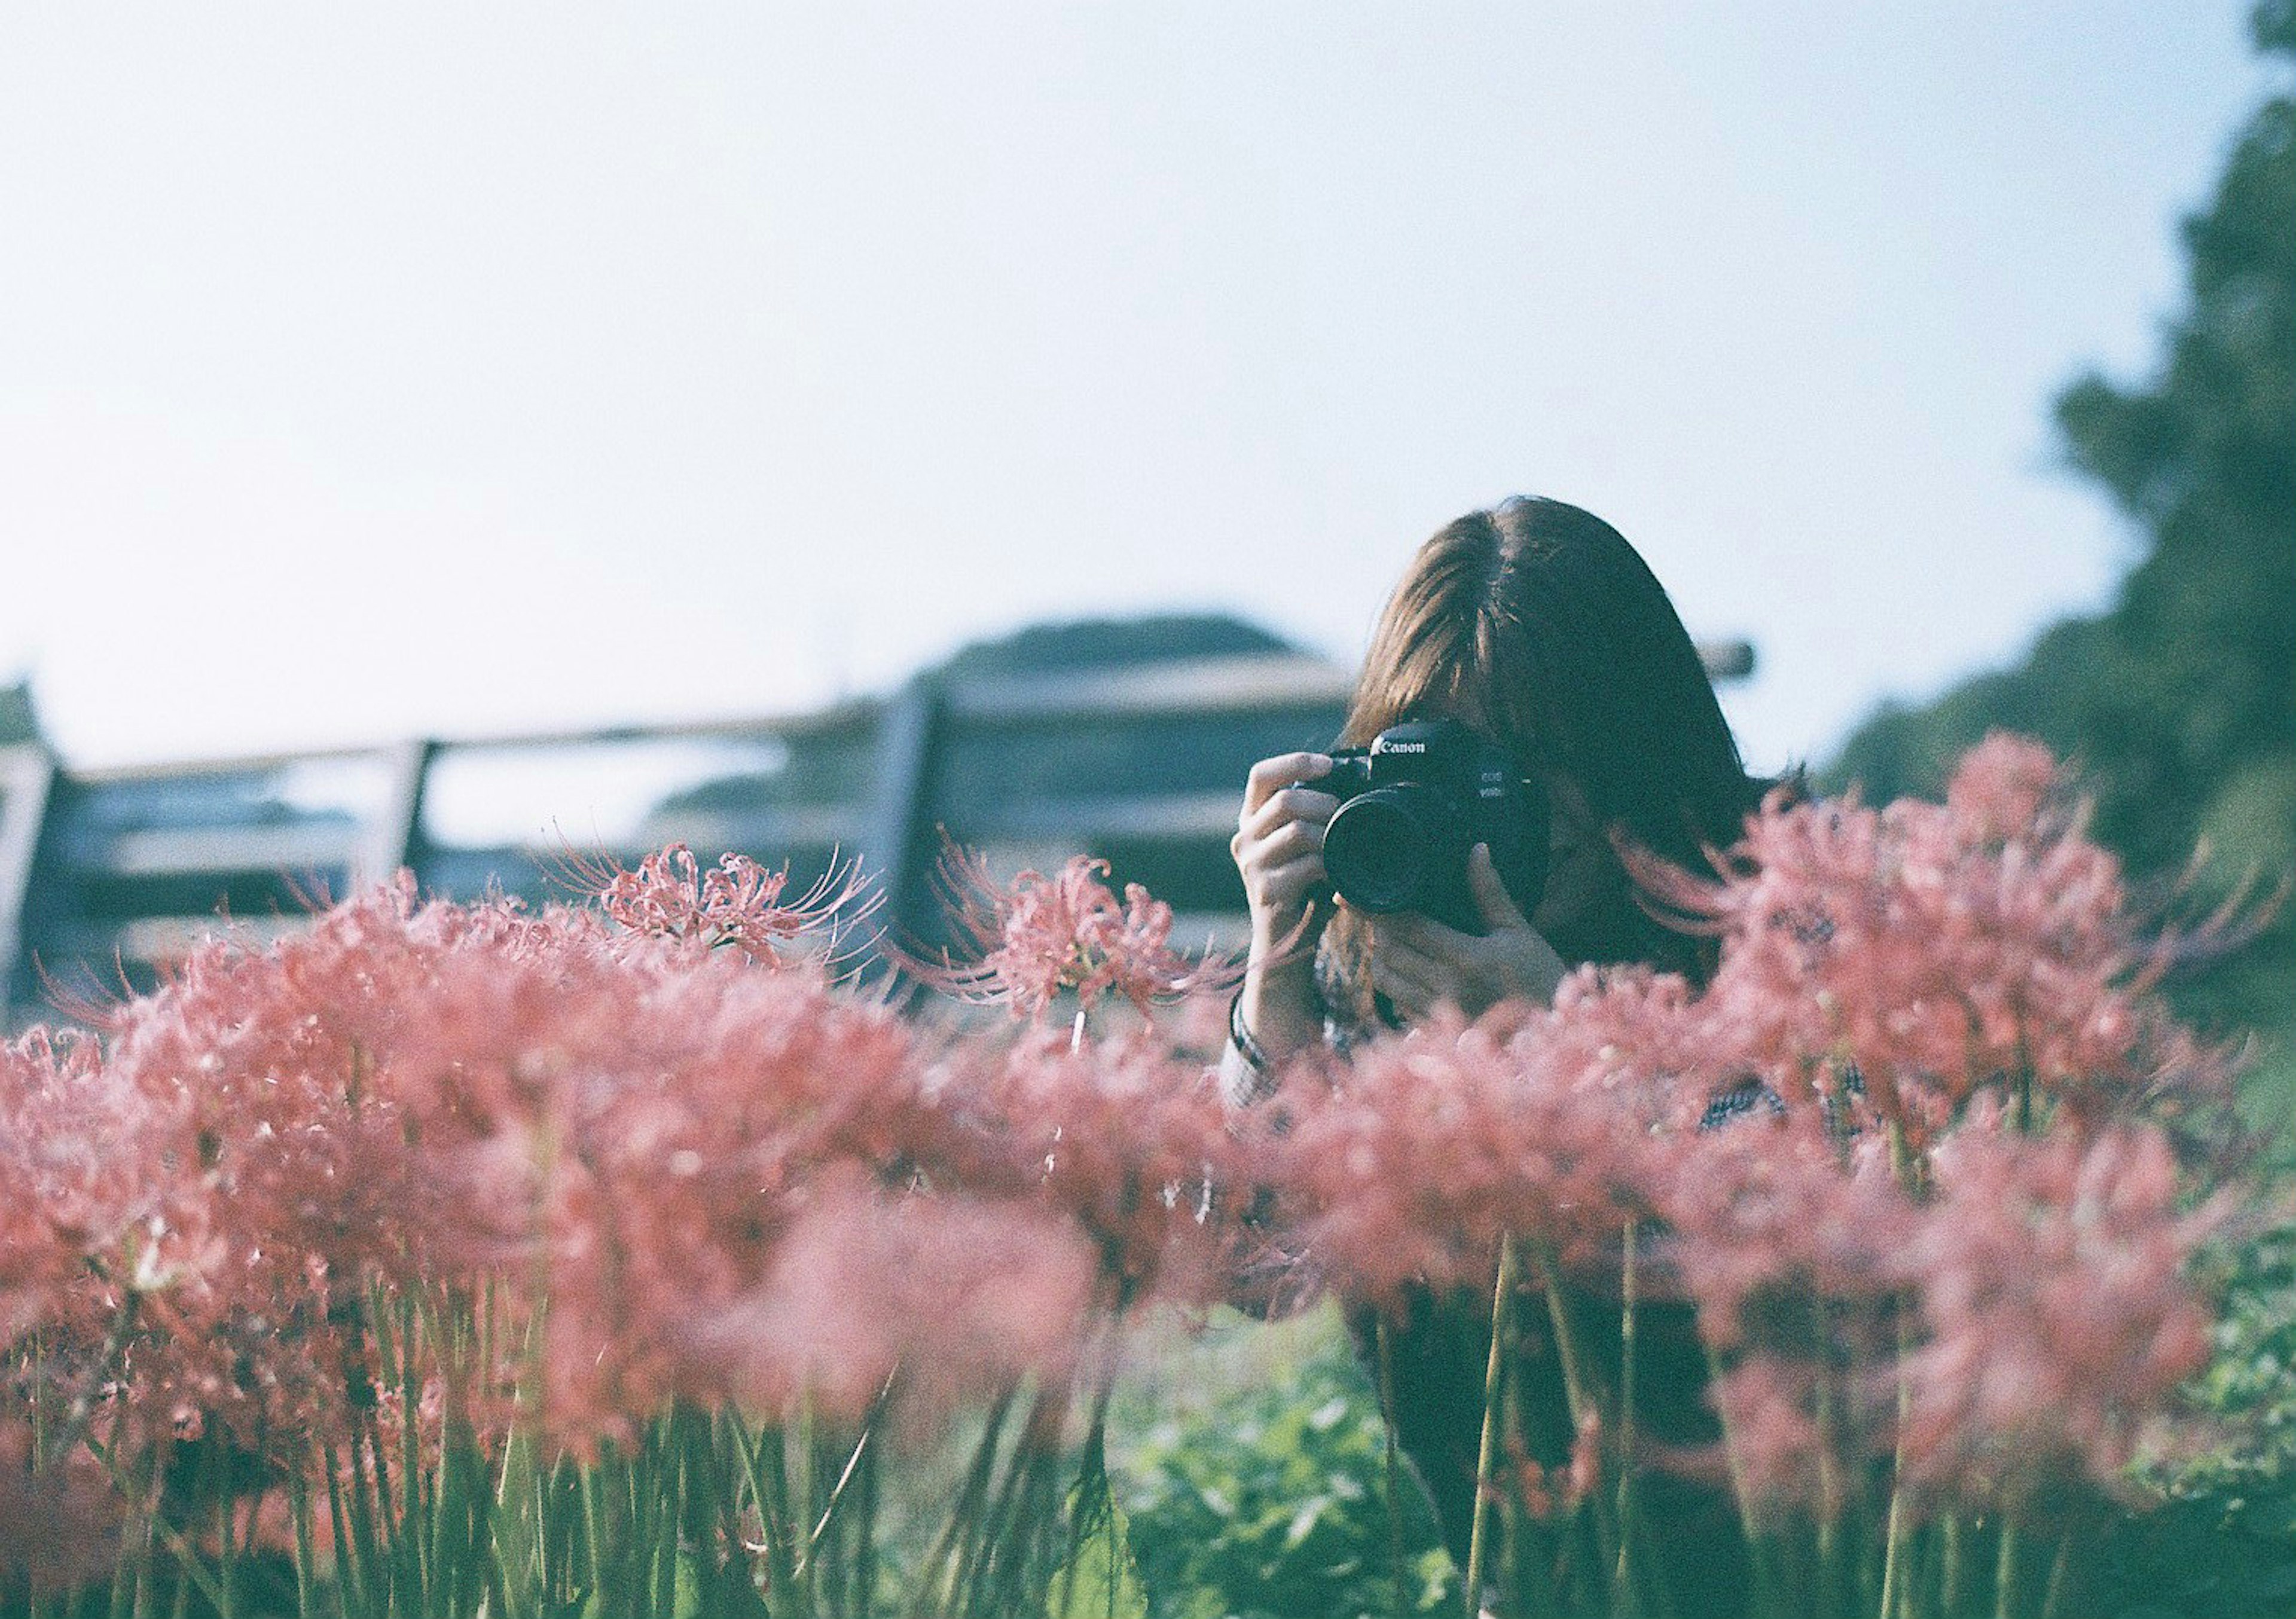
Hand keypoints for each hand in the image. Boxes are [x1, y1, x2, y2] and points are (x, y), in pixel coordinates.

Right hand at [1229, 751, 1337, 960]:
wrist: (1289, 939)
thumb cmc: (1304, 887)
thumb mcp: (1303, 844)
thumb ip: (1311, 816)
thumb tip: (1351, 783)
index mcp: (1251, 819)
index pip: (1261, 775)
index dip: (1296, 762)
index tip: (1330, 766)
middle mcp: (1244, 838)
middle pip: (1284, 800)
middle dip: (1324, 803)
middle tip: (1344, 816)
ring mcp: (1252, 865)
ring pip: (1296, 830)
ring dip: (1329, 835)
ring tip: (1342, 847)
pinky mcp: (1267, 890)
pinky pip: (1307, 865)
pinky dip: (1330, 865)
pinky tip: (1337, 873)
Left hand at [1365, 844, 1567, 1020]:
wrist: (1554, 1032)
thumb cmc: (1542, 976)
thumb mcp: (1519, 932)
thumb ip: (1490, 893)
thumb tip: (1476, 849)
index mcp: (1467, 958)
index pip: (1406, 927)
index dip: (1371, 909)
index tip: (1345, 892)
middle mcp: (1448, 988)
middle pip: (1389, 953)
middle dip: (1375, 931)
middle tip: (1371, 911)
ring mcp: (1441, 1014)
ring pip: (1387, 982)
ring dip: (1379, 959)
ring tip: (1384, 940)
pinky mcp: (1439, 1033)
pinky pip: (1399, 1006)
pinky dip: (1394, 986)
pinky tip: (1403, 971)